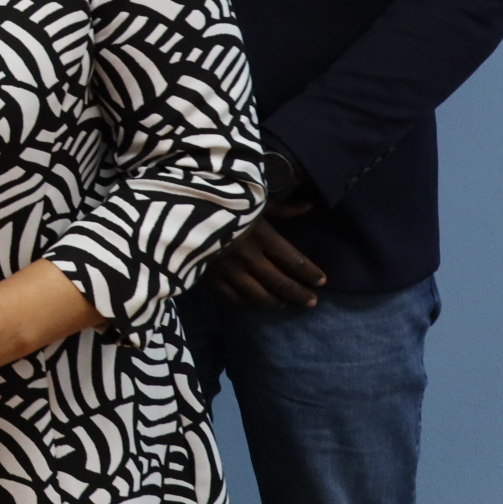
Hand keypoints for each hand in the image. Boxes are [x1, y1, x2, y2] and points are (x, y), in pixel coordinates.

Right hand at [208, 201, 325, 307]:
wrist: (181, 209)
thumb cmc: (224, 201)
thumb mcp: (255, 200)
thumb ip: (283, 208)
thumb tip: (309, 206)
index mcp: (262, 237)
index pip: (294, 261)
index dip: (310, 273)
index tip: (322, 280)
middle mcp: (249, 258)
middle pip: (280, 283)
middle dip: (299, 294)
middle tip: (312, 302)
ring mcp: (229, 271)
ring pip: (258, 295)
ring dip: (276, 302)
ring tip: (286, 304)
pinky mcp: (211, 278)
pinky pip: (233, 298)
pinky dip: (246, 302)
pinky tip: (254, 302)